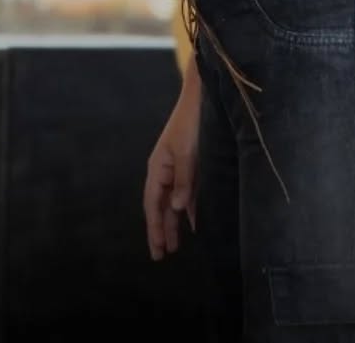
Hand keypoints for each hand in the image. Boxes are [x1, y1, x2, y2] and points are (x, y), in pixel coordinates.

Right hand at [143, 89, 198, 259]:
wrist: (201, 98)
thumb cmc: (191, 122)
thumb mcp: (187, 152)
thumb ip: (183, 181)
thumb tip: (178, 209)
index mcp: (158, 168)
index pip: (152, 205)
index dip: (155, 228)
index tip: (157, 250)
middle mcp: (165, 170)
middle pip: (161, 206)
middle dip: (161, 230)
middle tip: (162, 256)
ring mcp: (177, 168)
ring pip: (173, 202)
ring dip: (174, 223)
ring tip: (175, 245)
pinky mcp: (191, 165)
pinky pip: (187, 193)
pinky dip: (189, 209)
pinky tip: (193, 222)